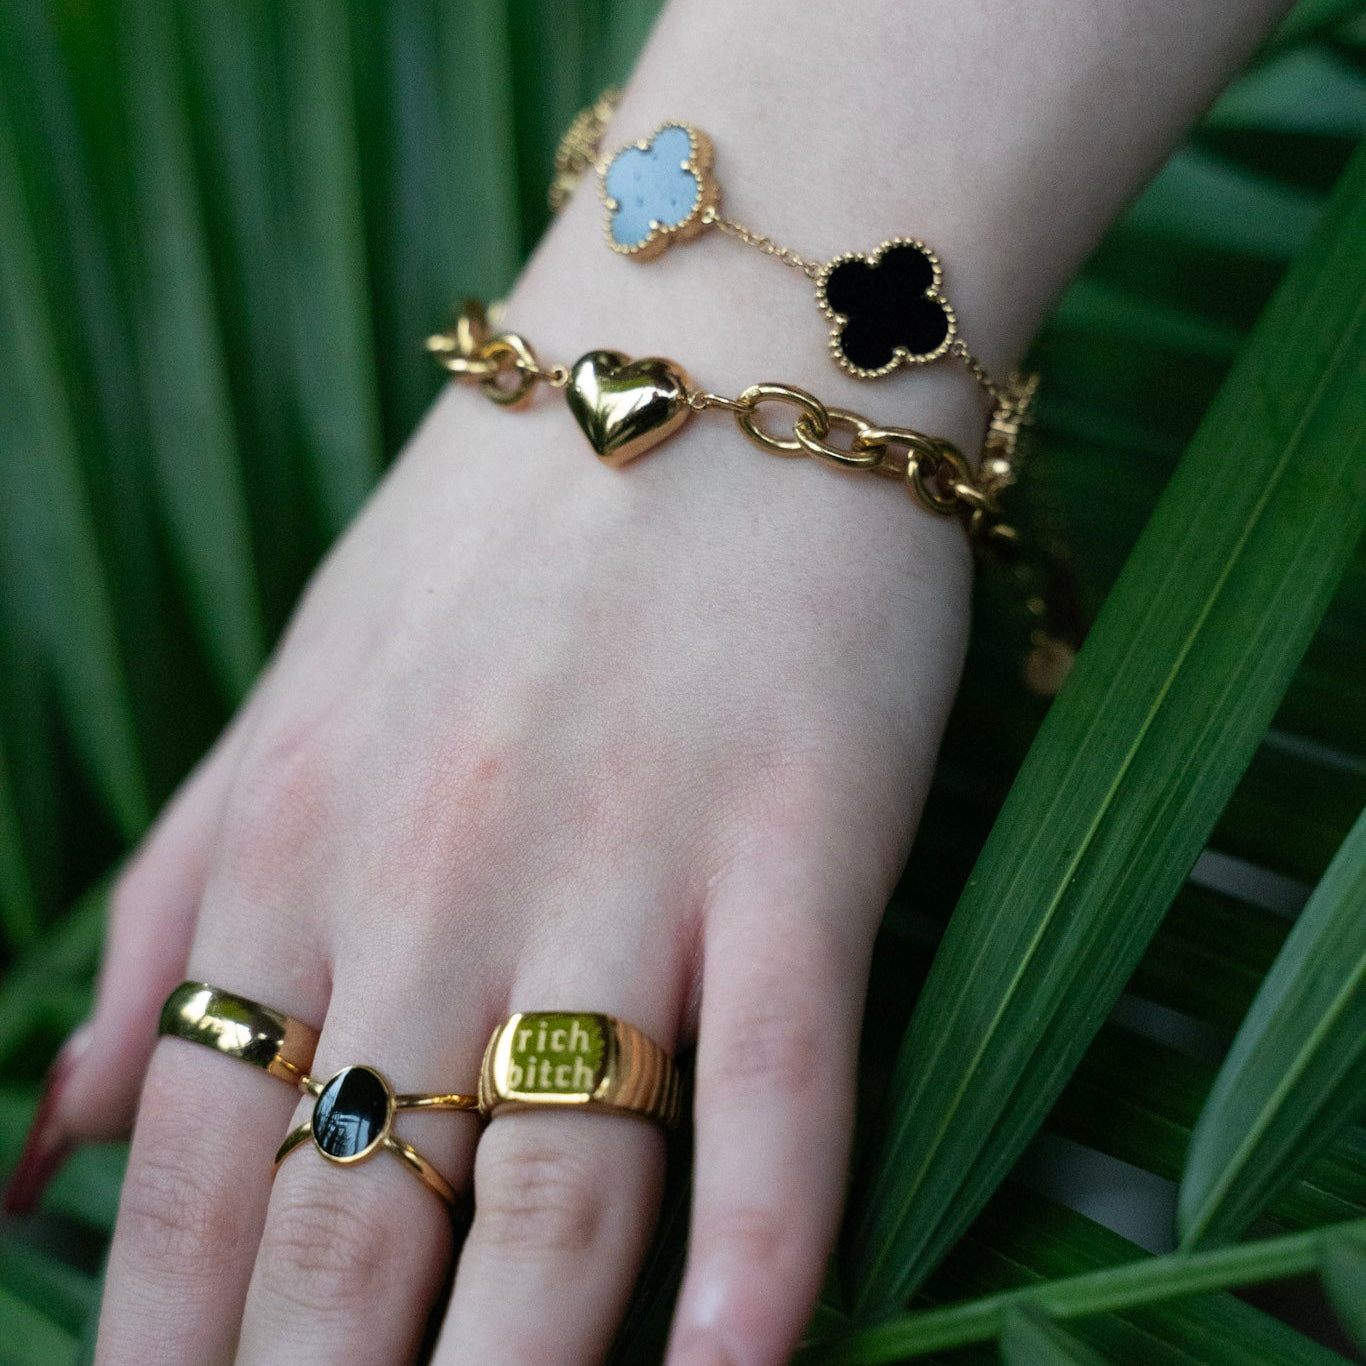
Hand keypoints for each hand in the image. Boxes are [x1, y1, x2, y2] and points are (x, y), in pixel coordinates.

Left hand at [56, 360, 971, 1364]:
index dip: (166, 1355)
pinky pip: (779, 1074)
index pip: (186, 1172)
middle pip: (348, 1221)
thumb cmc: (502, 533)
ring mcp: (625, 863)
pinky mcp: (798, 838)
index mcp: (294, 850)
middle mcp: (435, 881)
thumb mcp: (292, 701)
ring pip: (554, 1191)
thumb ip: (171, 911)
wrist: (706, 351)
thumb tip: (31, 1138)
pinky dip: (761, 1242)